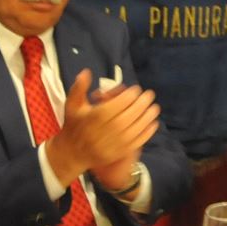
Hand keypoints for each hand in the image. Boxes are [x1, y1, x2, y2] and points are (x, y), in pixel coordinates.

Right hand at [47, 71, 160, 187]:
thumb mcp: (71, 105)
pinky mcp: (118, 153)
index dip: (129, 96)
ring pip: (134, 129)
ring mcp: (113, 144)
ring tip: (155, 108)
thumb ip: (79, 88)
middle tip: (149, 95)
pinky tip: (153, 124)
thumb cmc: (74, 126)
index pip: (117, 104)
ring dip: (147, 117)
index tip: (136, 89)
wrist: (72, 153)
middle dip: (141, 104)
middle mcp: (105, 131)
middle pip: (128, 116)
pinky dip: (147, 133)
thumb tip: (87, 72)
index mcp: (94, 117)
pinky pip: (136, 142)